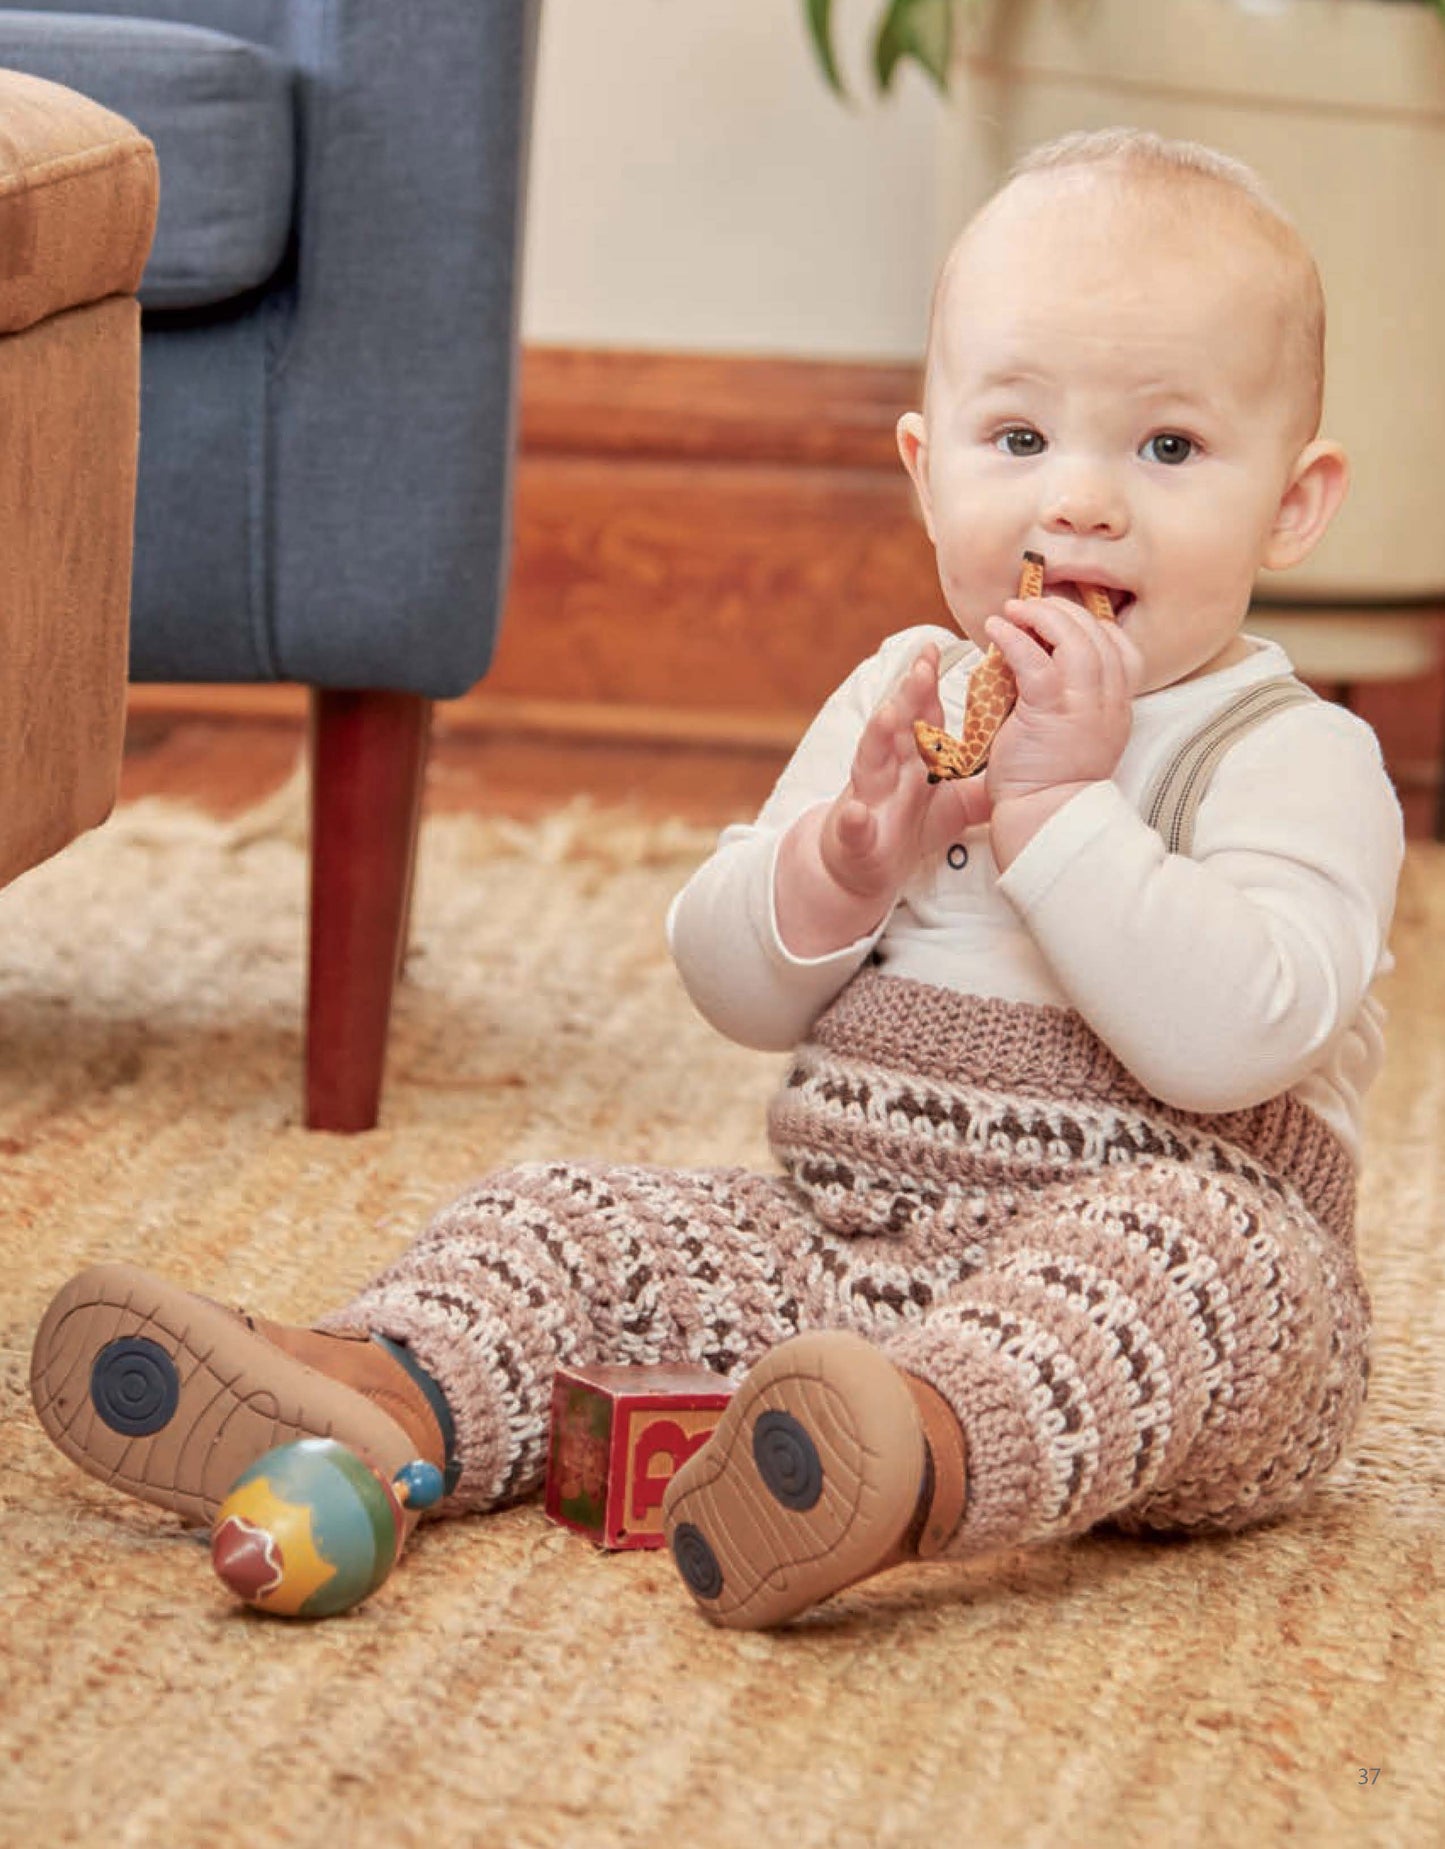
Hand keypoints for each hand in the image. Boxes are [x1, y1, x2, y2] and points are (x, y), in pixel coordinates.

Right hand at [775, 643, 990, 957]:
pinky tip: (857, 813)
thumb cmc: (905, 826)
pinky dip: (854, 820)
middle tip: (923, 665)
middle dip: (908, 694)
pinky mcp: (856, 835)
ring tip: (886, 715)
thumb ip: (982, 783)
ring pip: (870, 760)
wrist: (861, 866)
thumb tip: (1026, 765)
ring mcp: (869, 798)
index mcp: (912, 758)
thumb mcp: (953, 804)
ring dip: (876, 737)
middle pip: (898, 724)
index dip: (932, 684)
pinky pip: (855, 826)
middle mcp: (888, 768)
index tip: (941, 650)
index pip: (924, 714)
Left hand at [982, 593, 1143, 866]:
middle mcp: (1109, 702)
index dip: (1092, 622)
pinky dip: (1015, 638)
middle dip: (1063, 611)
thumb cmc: (1049, 779)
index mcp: (1118, 706)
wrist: (1044, 816)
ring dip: (1041, 616)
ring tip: (1013, 610)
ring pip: (1075, 640)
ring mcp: (1084, 706)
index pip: (1121, 647)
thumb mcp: (1075, 733)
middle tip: (1029, 605)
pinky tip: (995, 628)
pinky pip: (1036, 661)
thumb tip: (1038, 658)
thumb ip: (1070, 697)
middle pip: (1098, 634)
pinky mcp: (1051, 712)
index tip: (1062, 617)